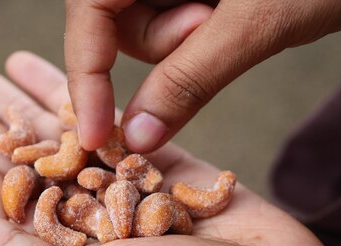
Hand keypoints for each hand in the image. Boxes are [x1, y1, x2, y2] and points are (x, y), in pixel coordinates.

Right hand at [64, 0, 340, 152]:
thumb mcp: (253, 25)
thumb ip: (187, 80)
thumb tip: (136, 138)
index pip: (89, 11)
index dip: (87, 75)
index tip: (96, 135)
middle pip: (114, 23)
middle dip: (162, 46)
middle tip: (210, 27)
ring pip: (146, 31)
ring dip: (184, 46)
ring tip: (231, 20)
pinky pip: (173, 31)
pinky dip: (195, 43)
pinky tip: (228, 20)